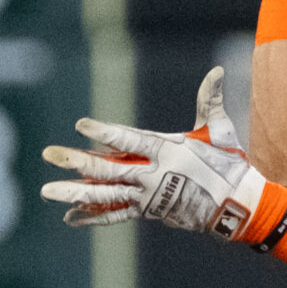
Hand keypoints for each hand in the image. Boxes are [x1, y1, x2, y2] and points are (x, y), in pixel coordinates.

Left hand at [41, 67, 267, 239]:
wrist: (238, 205)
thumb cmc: (229, 163)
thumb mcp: (220, 130)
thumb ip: (211, 100)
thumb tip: (218, 70)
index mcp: (169, 152)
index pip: (131, 141)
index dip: (106, 133)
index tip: (82, 125)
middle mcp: (154, 176)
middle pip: (109, 170)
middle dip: (77, 161)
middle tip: (49, 153)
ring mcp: (149, 197)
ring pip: (106, 195)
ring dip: (75, 192)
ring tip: (48, 191)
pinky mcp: (149, 211)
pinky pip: (117, 214)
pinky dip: (94, 216)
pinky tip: (70, 217)